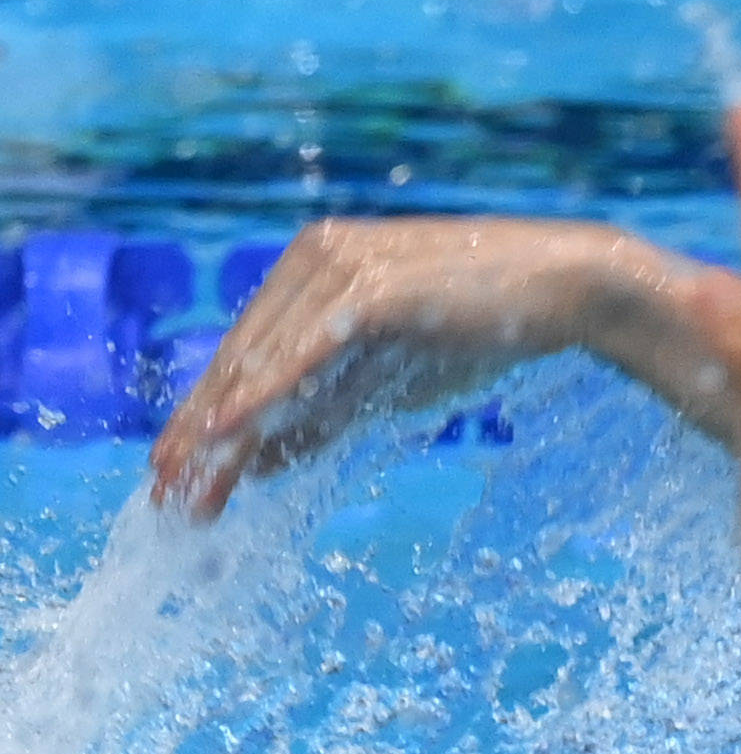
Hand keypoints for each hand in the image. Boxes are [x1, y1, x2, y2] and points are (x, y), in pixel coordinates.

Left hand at [149, 215, 644, 519]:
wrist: (564, 287)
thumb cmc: (487, 328)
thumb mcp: (392, 381)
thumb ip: (327, 411)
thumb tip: (263, 459)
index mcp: (312, 274)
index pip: (246, 357)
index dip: (207, 419)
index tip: (178, 474)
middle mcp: (311, 261)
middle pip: (239, 360)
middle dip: (196, 433)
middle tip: (163, 492)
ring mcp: (336, 268)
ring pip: (261, 361)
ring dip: (217, 427)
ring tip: (184, 479)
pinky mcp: (367, 288)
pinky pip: (303, 352)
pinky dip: (262, 395)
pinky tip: (226, 432)